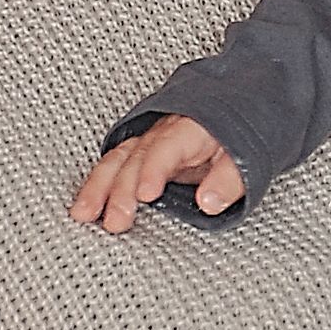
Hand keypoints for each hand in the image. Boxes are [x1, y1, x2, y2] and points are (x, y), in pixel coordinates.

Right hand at [70, 117, 244, 233]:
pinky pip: (116, 165)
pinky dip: (99, 185)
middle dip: (122, 190)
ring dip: (99, 187)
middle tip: (117, 221)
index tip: (146, 194)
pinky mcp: (143, 153)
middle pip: (136, 157)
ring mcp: (150, 141)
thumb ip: (229, 179)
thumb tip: (208, 202)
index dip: (154, 170)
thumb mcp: (247, 155)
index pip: (167, 147)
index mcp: (192, 127)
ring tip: (84, 214)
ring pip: (118, 160)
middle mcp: (165, 132)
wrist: (240, 108)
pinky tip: (86, 206)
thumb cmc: (240, 136)